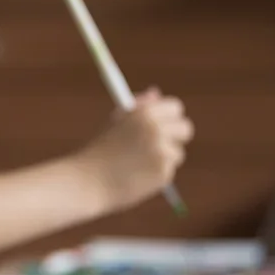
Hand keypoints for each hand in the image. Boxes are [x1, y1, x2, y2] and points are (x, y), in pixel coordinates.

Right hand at [74, 89, 192, 209]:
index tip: (165, 124)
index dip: (171, 116)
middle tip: (163, 144)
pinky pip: (168, 170)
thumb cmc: (100, 150)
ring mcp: (162, 151)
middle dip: (178, 135)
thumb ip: (139, 106)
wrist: (89, 181)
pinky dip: (157, 174)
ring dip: (164, 158)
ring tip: (137, 165)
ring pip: (177, 153)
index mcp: (145, 113)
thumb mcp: (116, 121)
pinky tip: (137, 176)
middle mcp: (156, 129)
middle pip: (185, 128)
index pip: (175, 107)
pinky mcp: (164, 172)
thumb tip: (156, 94)